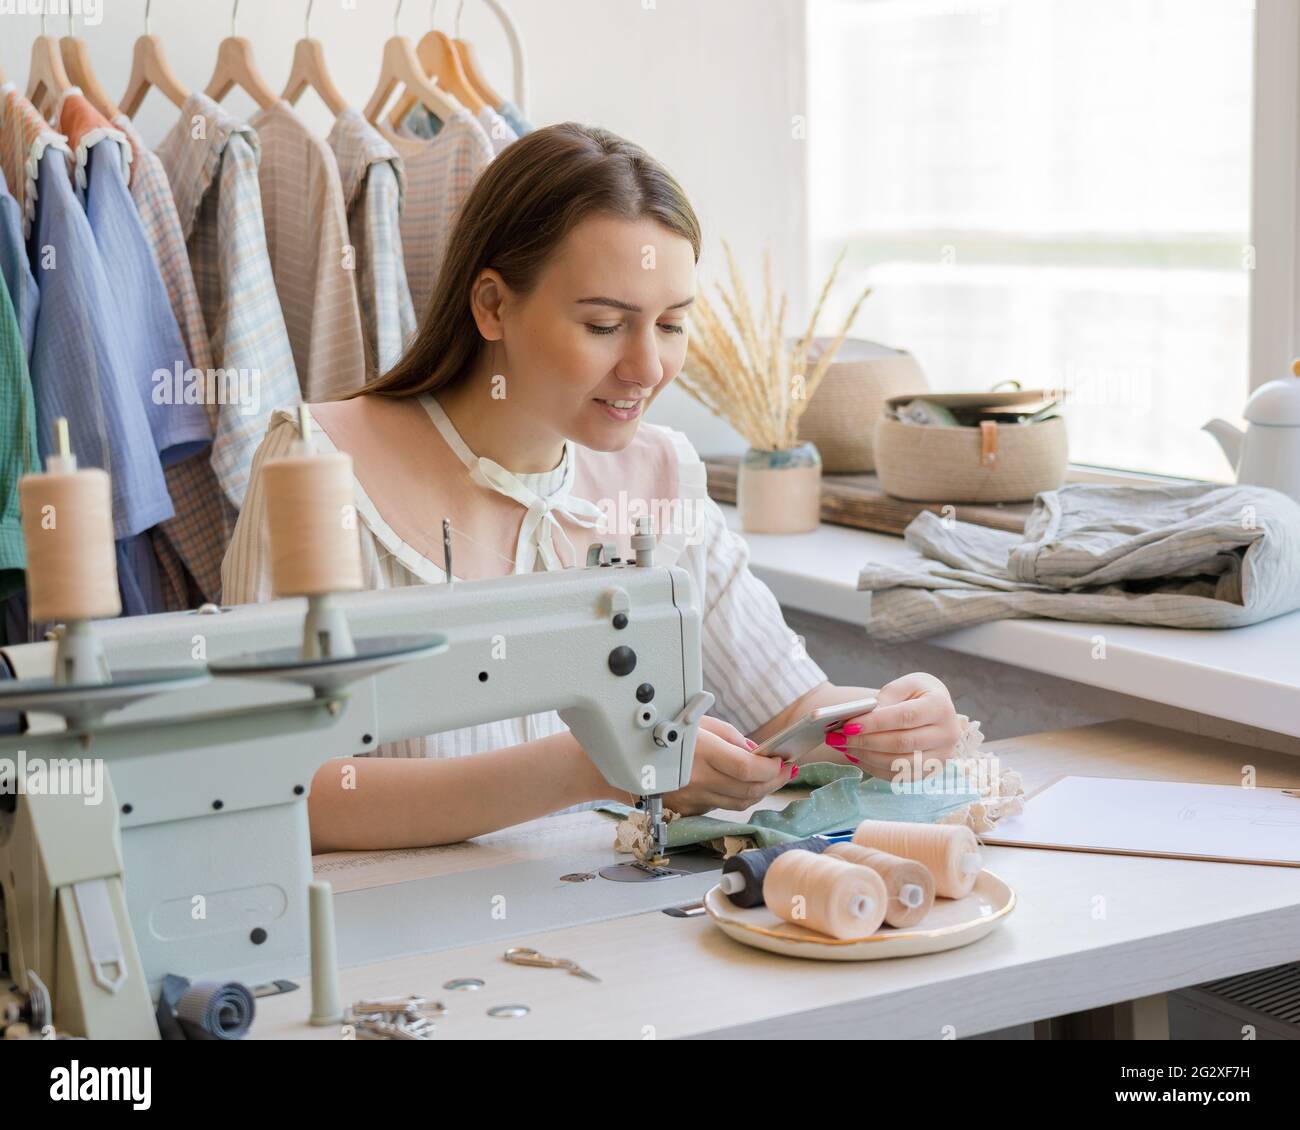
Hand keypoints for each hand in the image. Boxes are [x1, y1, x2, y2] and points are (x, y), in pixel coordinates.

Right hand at [662, 715, 790, 815]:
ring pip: (738, 803)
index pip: (747, 769)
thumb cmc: (660, 731)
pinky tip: (742, 785)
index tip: (783, 761)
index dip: (771, 768)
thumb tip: (755, 752)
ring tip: (771, 778)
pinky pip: (720, 805)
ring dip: (759, 792)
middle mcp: (696, 779)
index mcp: (700, 752)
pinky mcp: (687, 809)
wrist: (624, 758)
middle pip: (748, 790)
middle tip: (786, 770)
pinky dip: (736, 796)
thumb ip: (730, 737)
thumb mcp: (698, 721)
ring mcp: (691, 798)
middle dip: (773, 781)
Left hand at [824, 673, 961, 777]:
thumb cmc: (917, 694)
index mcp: (941, 707)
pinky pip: (898, 776)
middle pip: (902, 743)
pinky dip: (873, 768)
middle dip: (865, 741)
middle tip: (837, 737)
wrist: (935, 709)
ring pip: (899, 764)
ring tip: (843, 746)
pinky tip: (855, 756)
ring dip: (866, 756)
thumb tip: (863, 718)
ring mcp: (942, 757)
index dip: (876, 723)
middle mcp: (948, 734)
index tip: (848, 724)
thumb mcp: (905, 684)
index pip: (906, 717)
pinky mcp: (930, 772)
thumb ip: (886, 697)